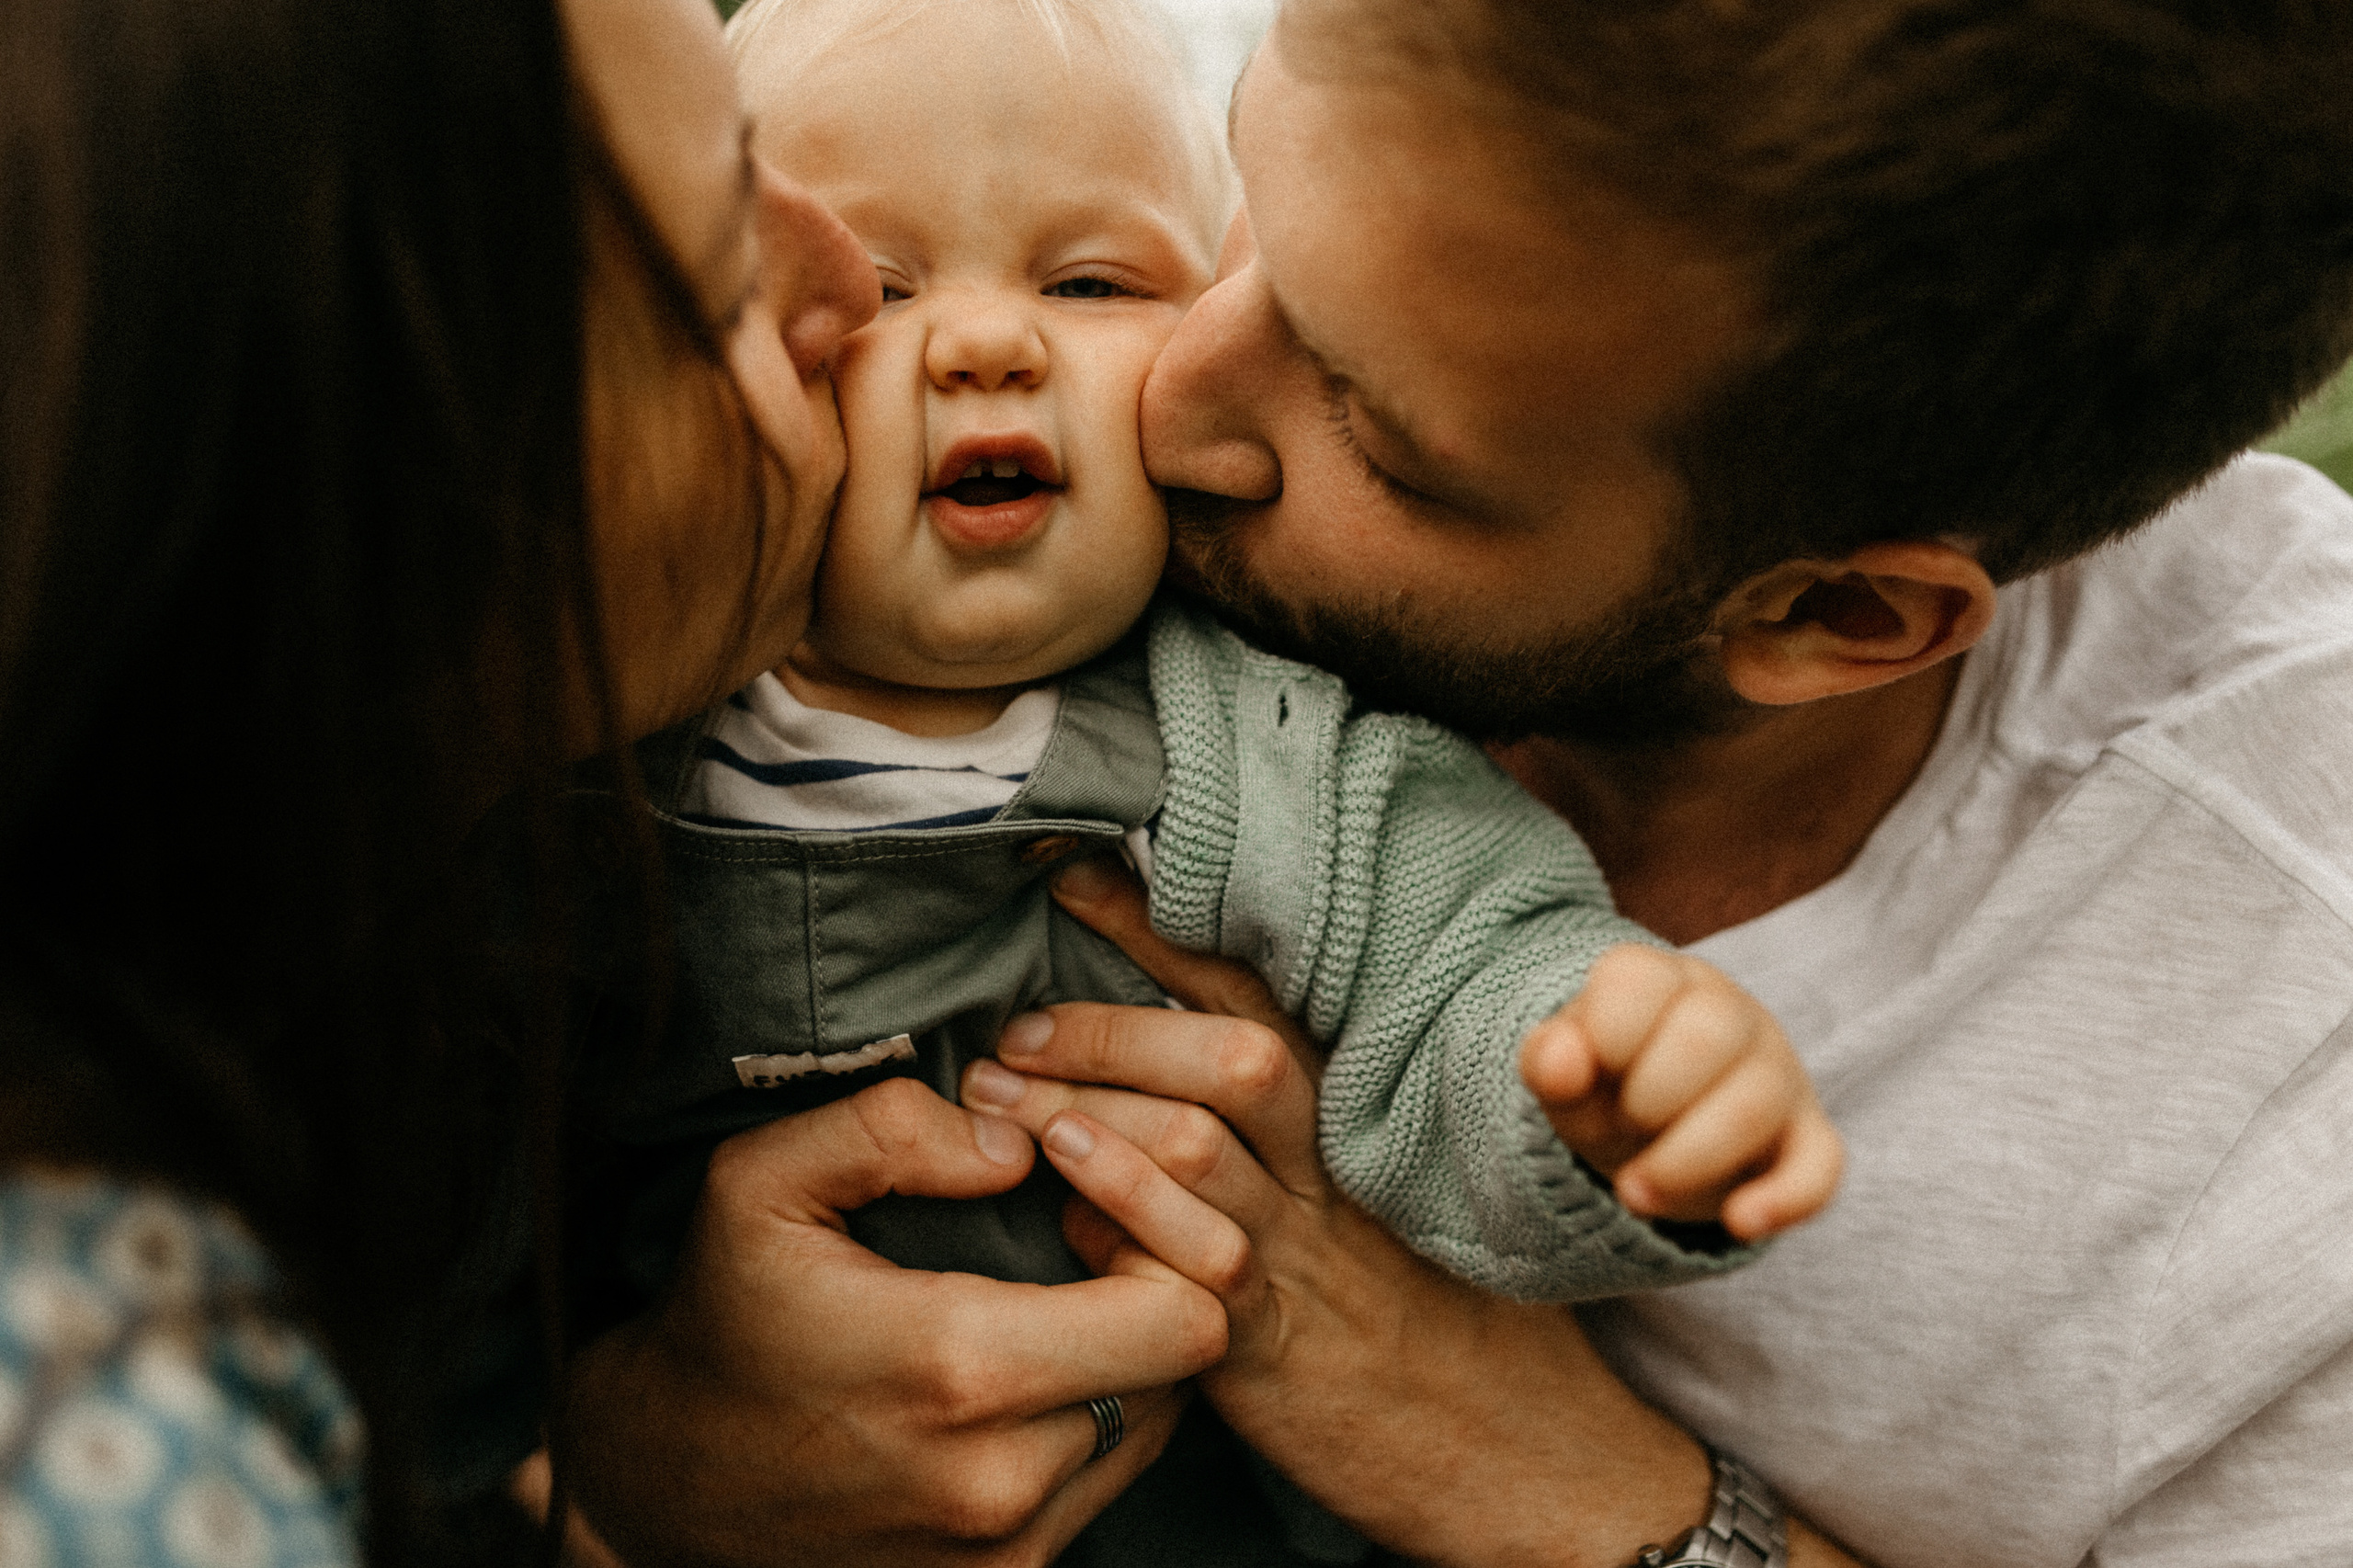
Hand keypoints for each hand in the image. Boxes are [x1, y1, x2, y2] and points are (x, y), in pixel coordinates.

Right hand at [561, 1076, 1224, 1567]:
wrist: (660, 1480)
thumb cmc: (721, 1314)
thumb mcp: (758, 1182)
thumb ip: (891, 1130)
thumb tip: (1015, 1145)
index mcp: (958, 1370)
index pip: (1182, 1317)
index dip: (1162, 1242)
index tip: (1090, 1205)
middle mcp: (998, 1481)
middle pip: (1182, 1374)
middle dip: (1156, 1293)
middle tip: (1085, 1246)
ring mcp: (1003, 1551)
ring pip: (1151, 1431)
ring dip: (1125, 1363)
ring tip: (1051, 1310)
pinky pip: (1102, 1489)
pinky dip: (1087, 1426)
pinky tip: (1023, 1378)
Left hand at [954, 858, 1717, 1566]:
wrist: (1512, 1449)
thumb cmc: (1411, 1317)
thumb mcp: (1351, 1207)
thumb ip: (1256, 1144)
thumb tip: (1113, 1100)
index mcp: (1343, 1118)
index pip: (1251, 995)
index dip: (1160, 930)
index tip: (1072, 876)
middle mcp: (1330, 1168)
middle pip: (1227, 1054)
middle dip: (1108, 1028)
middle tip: (1014, 1032)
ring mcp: (1309, 1250)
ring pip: (1199, 1143)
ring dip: (1084, 1112)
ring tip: (997, 1100)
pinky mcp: (1280, 1342)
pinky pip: (1197, 1262)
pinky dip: (1121, 1219)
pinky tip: (1062, 1207)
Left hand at [1518, 944, 1843, 1238]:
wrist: (1648, 1133)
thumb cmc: (1604, 1090)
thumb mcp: (1562, 1078)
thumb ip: (1549, 1062)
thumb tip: (1558, 1064)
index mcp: (1663, 981)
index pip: (1639, 982)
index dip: (1602, 1040)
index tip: (1582, 1079)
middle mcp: (1732, 1014)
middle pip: (1708, 1036)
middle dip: (1647, 1101)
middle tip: (1620, 1131)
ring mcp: (1779, 1074)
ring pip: (1759, 1101)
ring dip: (1689, 1160)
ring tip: (1635, 1193)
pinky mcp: (1808, 1138)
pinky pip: (1819, 1165)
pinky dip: (1783, 1199)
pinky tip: (1739, 1223)